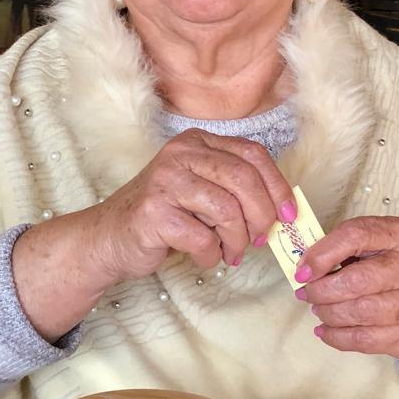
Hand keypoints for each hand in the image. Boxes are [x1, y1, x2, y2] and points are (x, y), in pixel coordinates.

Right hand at [92, 129, 296, 281]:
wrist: (110, 237)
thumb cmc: (165, 216)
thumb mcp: (202, 191)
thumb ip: (235, 190)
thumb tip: (282, 210)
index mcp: (197, 142)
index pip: (253, 154)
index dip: (277, 186)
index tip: (288, 215)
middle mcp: (180, 154)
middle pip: (244, 179)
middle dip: (262, 216)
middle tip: (259, 239)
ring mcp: (165, 182)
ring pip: (227, 210)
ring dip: (237, 239)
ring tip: (230, 252)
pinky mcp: (154, 213)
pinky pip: (202, 238)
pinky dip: (211, 255)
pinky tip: (205, 257)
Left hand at [295, 216, 398, 378]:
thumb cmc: (390, 269)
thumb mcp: (373, 245)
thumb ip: (341, 248)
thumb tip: (304, 267)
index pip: (355, 236)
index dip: (321, 255)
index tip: (302, 271)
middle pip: (356, 281)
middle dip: (321, 290)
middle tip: (307, 293)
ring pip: (358, 312)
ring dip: (328, 313)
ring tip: (319, 309)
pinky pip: (362, 339)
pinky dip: (335, 336)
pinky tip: (325, 330)